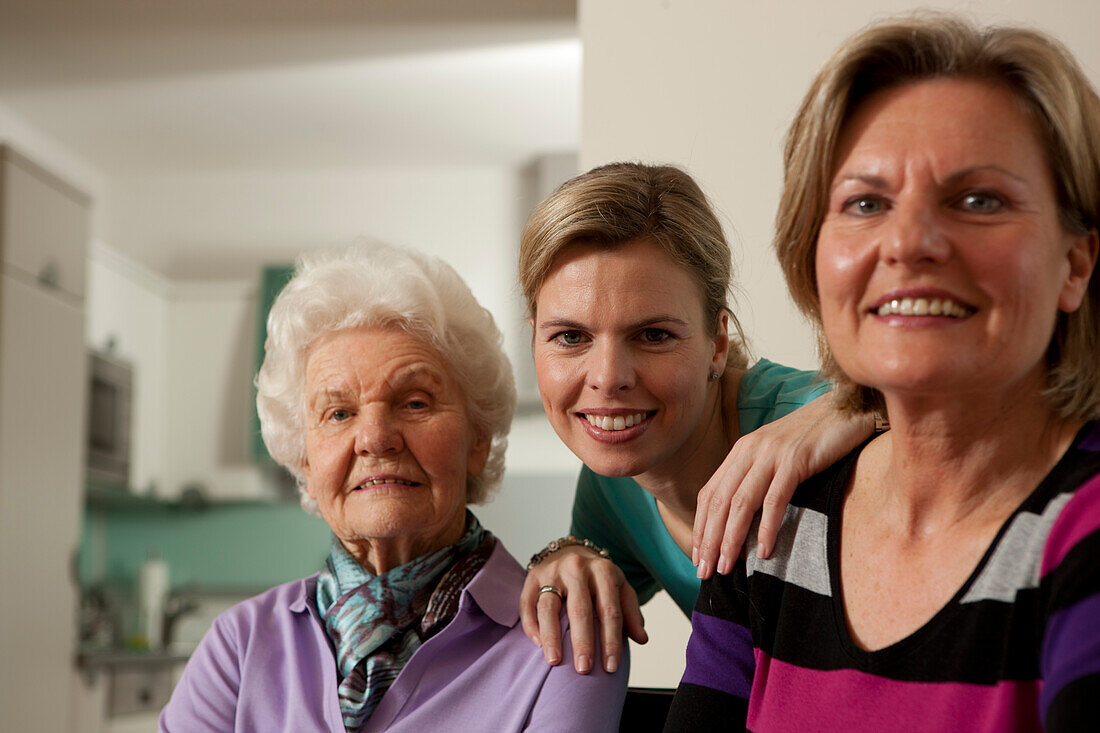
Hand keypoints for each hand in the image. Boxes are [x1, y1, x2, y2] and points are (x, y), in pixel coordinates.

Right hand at [519, 545, 647, 673]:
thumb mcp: (620, 589)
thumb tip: (642, 639)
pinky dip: (531, 625)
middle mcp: (577, 568)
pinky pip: (527, 604)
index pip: (609, 610)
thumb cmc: (598, 579)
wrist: (571, 551)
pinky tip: (538, 644)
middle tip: (584, 669)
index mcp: (603, 571)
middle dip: (582, 641)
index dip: (611, 640)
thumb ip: (630, 613)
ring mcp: (552, 571)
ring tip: (554, 661)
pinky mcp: (532, 577)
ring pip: (549, 606)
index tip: (611, 667)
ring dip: (552, 635)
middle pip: (580, 609)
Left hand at [692, 393, 873, 577]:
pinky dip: (766, 527)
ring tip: (726, 566)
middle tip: (704, 570)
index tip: (697, 555)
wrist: (846, 407)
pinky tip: (763, 550)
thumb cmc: (814, 437)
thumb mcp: (777, 455)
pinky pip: (775, 498)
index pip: (709, 493)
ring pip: (741, 502)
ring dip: (730, 538)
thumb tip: (744, 521)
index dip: (700, 526)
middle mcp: (750, 450)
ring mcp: (772, 454)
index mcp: (741, 451)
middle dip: (709, 539)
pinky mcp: (797, 459)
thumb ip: (758, 478)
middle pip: (719, 501)